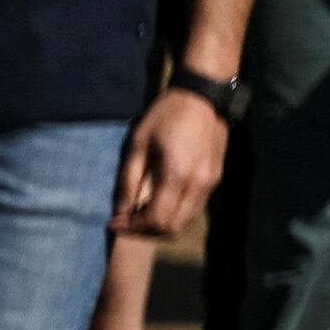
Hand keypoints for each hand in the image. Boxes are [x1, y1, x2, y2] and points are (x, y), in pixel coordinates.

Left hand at [113, 87, 228, 238]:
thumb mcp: (138, 144)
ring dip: (161, 224)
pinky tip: (156, 202)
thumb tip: (121, 210)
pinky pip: (194, 209)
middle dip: (146, 230)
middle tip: (124, 221)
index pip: (156, 219)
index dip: (133, 227)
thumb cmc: (166, 116)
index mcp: (177, 175)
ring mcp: (210, 184)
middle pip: (173, 227)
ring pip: (186, 222)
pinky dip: (174, 214)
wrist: (203, 99)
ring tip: (137, 213)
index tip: (114, 222)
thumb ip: (129, 180)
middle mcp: (198, 185)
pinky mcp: (215, 180)